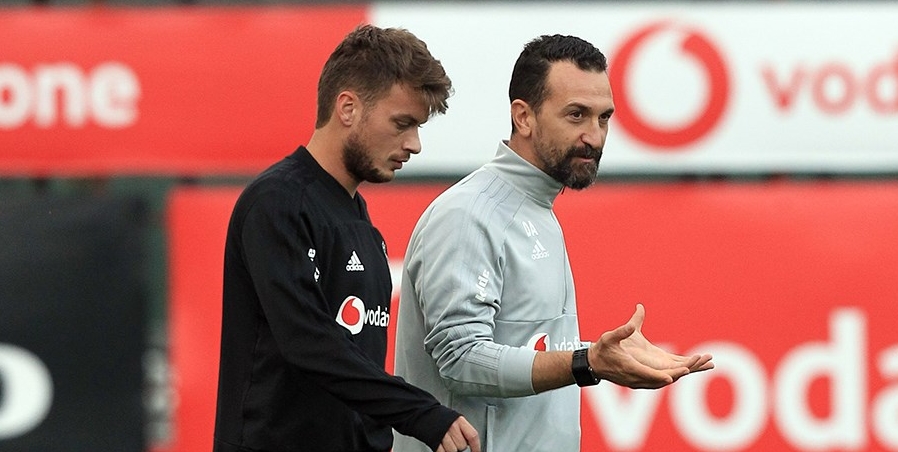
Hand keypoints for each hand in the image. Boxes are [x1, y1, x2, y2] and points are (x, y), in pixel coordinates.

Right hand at [436, 415, 480, 451]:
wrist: (424, 413)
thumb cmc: (440, 416)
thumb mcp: (455, 419)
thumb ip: (463, 430)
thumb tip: (470, 443)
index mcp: (459, 420)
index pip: (472, 436)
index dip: (476, 446)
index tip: (476, 451)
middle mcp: (452, 427)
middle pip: (462, 445)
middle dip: (460, 446)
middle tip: (455, 442)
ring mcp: (443, 434)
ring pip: (453, 451)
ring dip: (451, 450)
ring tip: (447, 443)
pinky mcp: (434, 441)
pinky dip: (444, 451)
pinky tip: (443, 447)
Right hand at [589, 304, 712, 388]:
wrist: (593, 364)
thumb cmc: (601, 350)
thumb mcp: (610, 337)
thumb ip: (624, 328)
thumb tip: (638, 311)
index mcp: (630, 368)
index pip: (652, 374)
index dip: (667, 373)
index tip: (682, 371)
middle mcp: (636, 378)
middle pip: (662, 379)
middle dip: (681, 372)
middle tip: (700, 364)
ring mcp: (638, 381)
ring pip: (663, 381)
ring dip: (680, 374)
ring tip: (697, 367)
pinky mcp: (639, 381)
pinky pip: (659, 381)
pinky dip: (672, 376)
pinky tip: (681, 372)